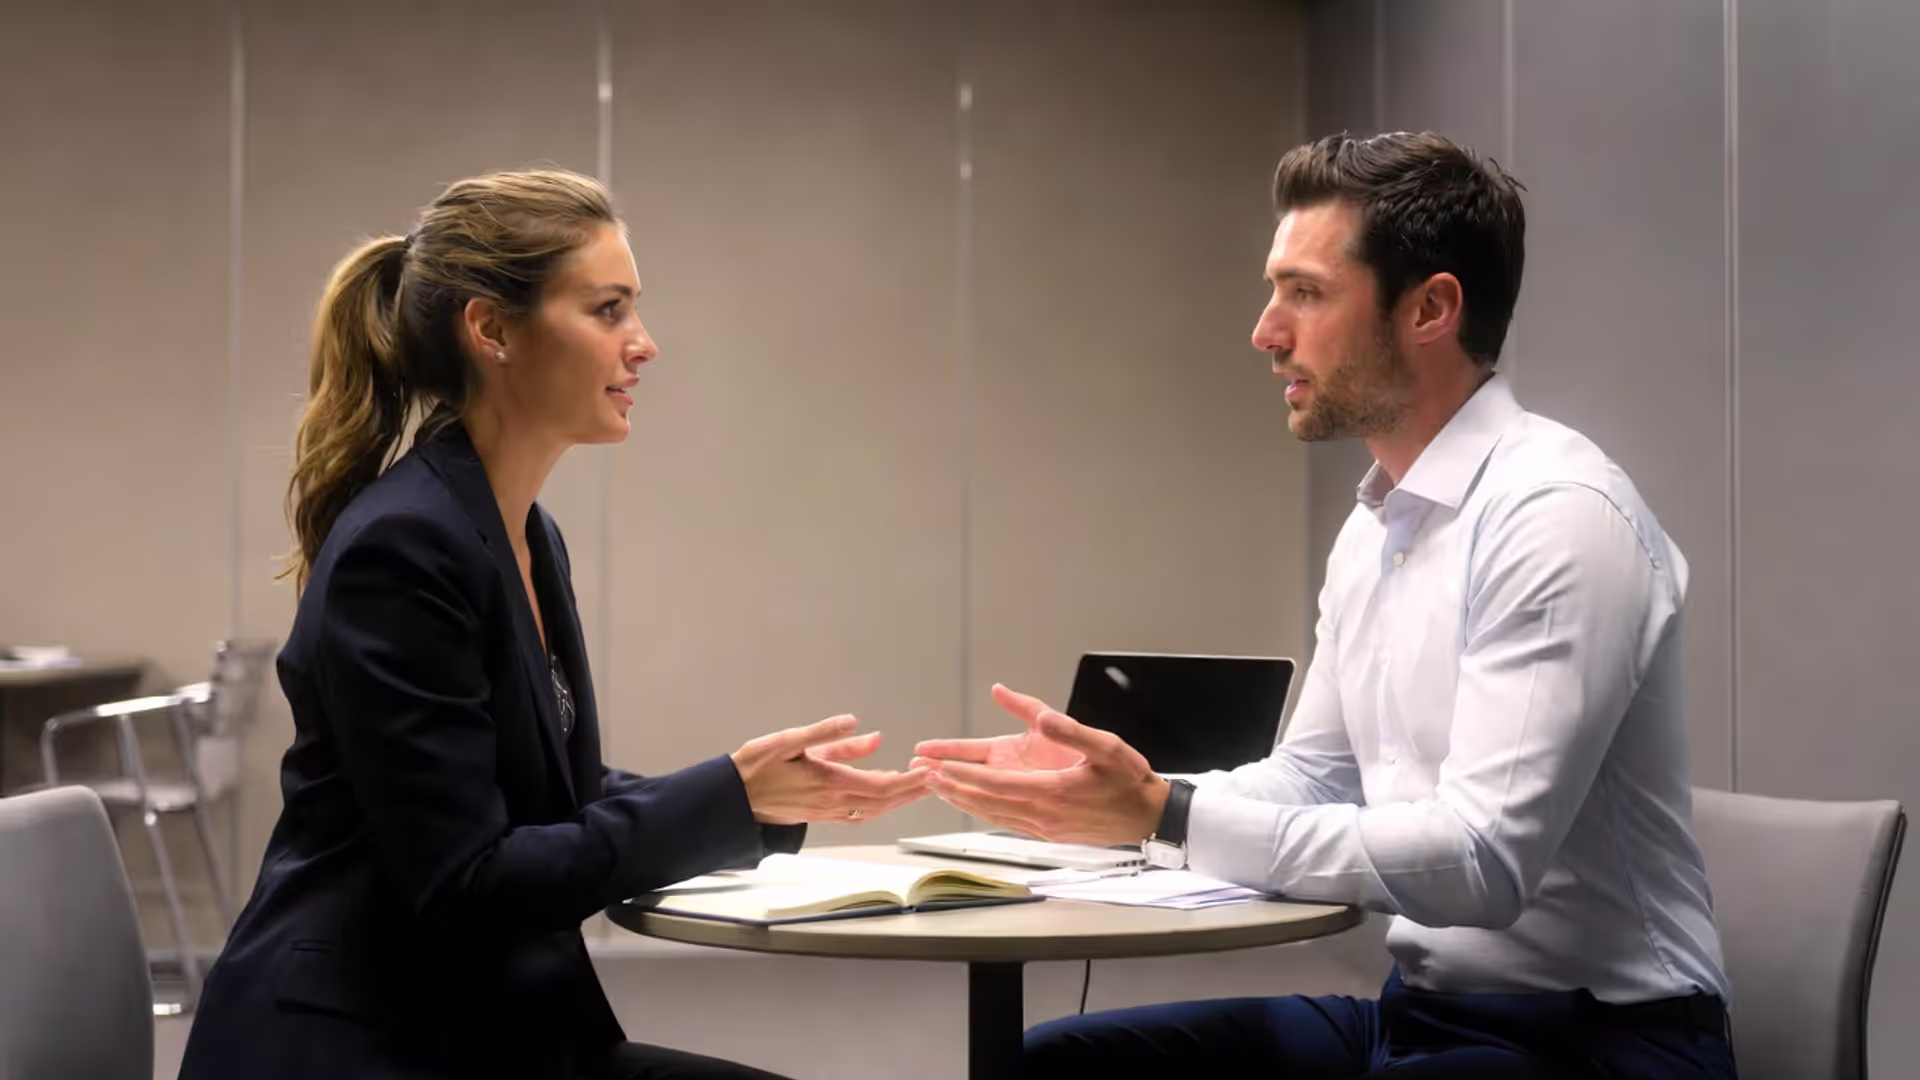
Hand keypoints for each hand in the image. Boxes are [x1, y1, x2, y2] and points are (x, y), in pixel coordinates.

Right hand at [731, 715, 930, 825]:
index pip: (881, 787)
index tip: (928, 771)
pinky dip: (879, 805)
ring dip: (898, 800)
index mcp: (829, 783)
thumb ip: (826, 734)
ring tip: (919, 786)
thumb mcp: (789, 741)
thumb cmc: (757, 765)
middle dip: (912, 791)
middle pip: (884, 802)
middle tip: (936, 778)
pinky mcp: (820, 815)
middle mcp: (832, 803)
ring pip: (873, 811)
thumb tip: (860, 725)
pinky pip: (859, 814)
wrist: (733, 797)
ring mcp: (827, 813)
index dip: (909, 781)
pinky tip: (886, 795)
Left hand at [915, 685, 1169, 846]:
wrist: (1149, 818)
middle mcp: (1045, 815)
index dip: (965, 777)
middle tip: (923, 778)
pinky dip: (985, 812)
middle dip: (953, 789)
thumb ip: (1071, 730)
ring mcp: (1046, 828)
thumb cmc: (1129, 779)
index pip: (997, 785)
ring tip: (938, 790)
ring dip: (964, 802)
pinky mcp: (1049, 833)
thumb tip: (1041, 717)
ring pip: (994, 816)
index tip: (938, 768)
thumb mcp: (1106, 746)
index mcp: (1054, 791)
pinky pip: (1008, 823)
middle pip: (987, 804)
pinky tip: (973, 805)